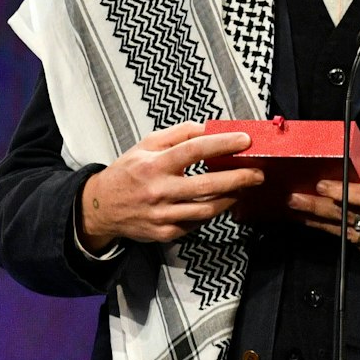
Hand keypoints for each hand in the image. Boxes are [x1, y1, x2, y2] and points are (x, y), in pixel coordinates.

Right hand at [79, 123, 262, 248]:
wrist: (100, 208)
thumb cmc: (128, 172)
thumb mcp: (146, 145)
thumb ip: (178, 134)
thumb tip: (209, 127)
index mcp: (153, 165)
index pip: (193, 150)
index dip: (222, 144)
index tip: (245, 140)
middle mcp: (157, 191)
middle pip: (207, 185)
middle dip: (239, 178)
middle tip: (258, 172)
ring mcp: (161, 215)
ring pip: (207, 209)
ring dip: (231, 197)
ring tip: (245, 187)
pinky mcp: (165, 232)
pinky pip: (197, 223)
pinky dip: (213, 212)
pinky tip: (223, 201)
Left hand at [288, 159, 359, 273]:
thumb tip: (356, 166)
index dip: (340, 191)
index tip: (321, 185)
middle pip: (349, 216)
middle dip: (318, 207)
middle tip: (295, 200)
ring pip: (348, 233)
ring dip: (323, 223)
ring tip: (303, 212)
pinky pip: (357, 246)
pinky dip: (344, 235)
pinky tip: (327, 227)